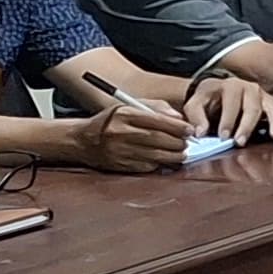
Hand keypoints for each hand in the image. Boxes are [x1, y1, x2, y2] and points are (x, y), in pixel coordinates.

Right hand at [69, 103, 191, 173]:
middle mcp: (120, 132)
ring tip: (181, 153)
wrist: (82, 140)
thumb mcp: (129, 107)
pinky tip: (164, 160)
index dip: (177, 127)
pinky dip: (159, 164)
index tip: (190, 130)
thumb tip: (180, 118)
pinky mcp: (120, 165)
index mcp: (124, 114)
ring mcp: (119, 151)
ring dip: (173, 156)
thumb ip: (156, 108)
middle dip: (178, 143)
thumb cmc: (111, 121)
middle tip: (187, 143)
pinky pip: (146, 166)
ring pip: (155, 155)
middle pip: (158, 139)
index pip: (157, 121)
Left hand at [184, 73, 272, 144]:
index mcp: (230, 86)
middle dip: (246, 126)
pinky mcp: (271, 101)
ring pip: (272, 108)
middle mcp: (249, 88)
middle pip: (253, 108)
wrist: (215, 89)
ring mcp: (263, 94)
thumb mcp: (194, 104)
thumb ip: (195, 117)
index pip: (231, 104)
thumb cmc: (206, 99)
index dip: (228, 120)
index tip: (224, 137)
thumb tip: (200, 133)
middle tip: (240, 142)